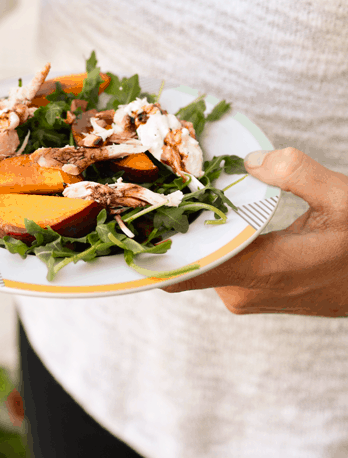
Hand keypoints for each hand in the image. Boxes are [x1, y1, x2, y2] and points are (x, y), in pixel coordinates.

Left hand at [164, 147, 347, 316]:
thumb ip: (297, 173)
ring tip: (183, 188)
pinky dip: (210, 239)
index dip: (152, 245)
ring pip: (200, 261)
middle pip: (186, 257)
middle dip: (171, 221)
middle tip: (159, 179)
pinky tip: (210, 210)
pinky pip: (215, 265)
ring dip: (192, 229)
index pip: (186, 271)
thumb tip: (251, 161)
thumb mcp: (344, 200)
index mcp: (261, 271)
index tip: (131, 214)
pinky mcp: (251, 294)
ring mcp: (245, 296)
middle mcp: (244, 291)